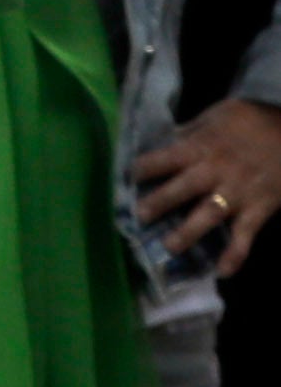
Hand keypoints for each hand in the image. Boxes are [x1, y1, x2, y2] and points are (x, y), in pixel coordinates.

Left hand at [134, 97, 280, 278]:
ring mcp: (238, 193)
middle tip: (138, 217)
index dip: (144, 168)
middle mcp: (216, 171)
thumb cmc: (254, 121)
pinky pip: (246, 235)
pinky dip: (236, 254)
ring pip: (209, 215)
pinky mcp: (260, 209)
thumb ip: (192, 131)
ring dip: (188, 233)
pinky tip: (223, 271)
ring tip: (169, 248)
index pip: (165, 158)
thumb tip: (165, 142)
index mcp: (202, 146)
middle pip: (182, 189)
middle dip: (159, 203)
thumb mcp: (219, 115)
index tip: (126, 179)